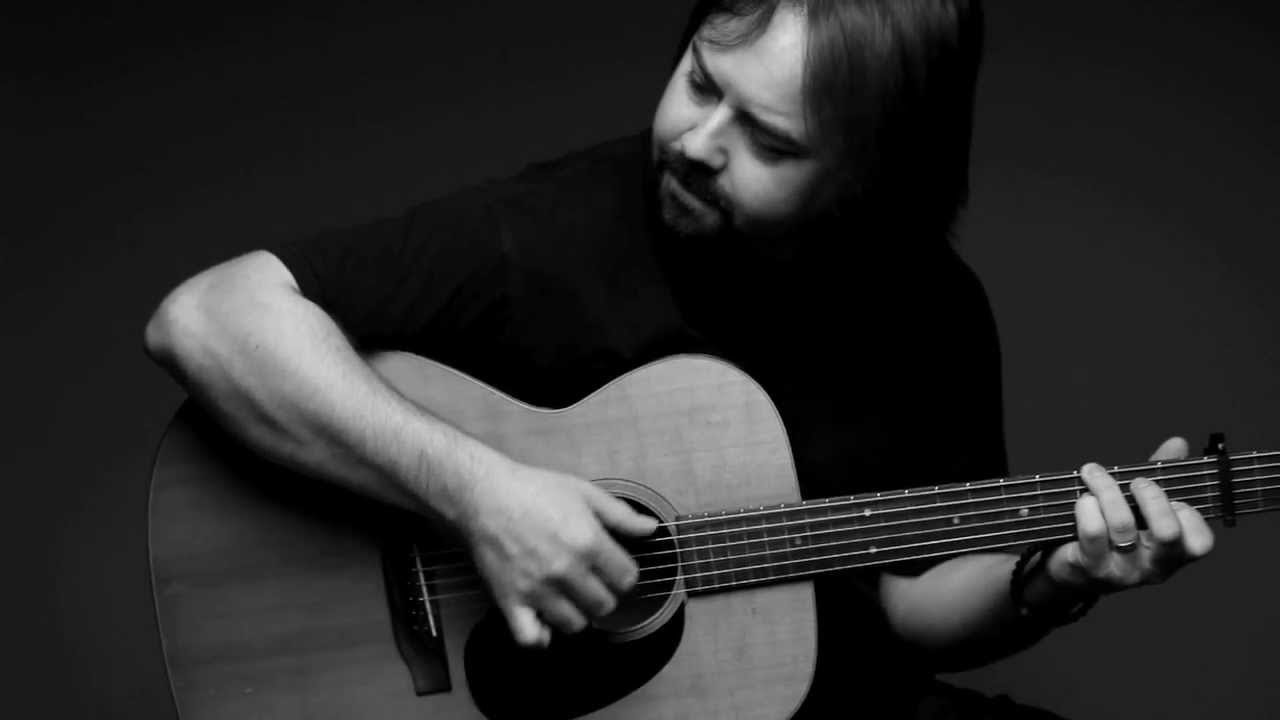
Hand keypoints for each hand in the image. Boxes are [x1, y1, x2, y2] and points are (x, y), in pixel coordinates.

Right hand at [457, 455, 656, 646]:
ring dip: (577, 613)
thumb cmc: (533, 490)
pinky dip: (542, 636)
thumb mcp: (584, 492)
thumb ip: (620, 515)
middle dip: (603, 595)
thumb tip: (651, 529)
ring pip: (575, 624)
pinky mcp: (511, 600)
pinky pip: (531, 638)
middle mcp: (566, 570)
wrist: (484, 495)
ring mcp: (537, 589)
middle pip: (604, 605)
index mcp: (588, 542)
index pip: (626, 579)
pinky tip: (545, 622)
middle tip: (592, 582)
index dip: (624, 574)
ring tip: (569, 597)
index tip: (613, 569)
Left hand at [1046, 436, 1214, 592]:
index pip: (1200, 543)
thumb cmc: (1114, 532)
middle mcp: (1153, 568)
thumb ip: (1161, 477)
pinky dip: (1087, 507)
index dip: (1189, 514)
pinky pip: (1093, 532)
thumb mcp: (1141, 507)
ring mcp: (1122, 571)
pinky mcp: (1091, 568)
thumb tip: (1178, 443)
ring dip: (1107, 489)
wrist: (1074, 570)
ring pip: (1123, 526)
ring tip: (1093, 473)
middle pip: (1167, 533)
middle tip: (1136, 481)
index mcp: (1174, 554)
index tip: (1171, 495)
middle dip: (1151, 496)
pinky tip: (1082, 498)